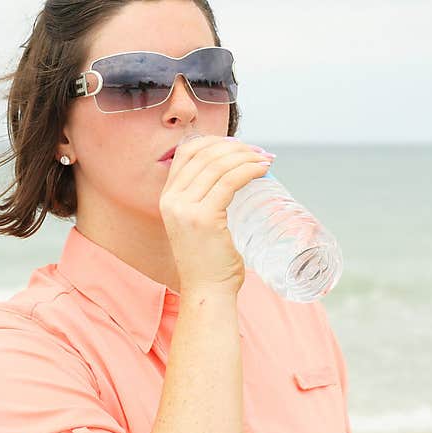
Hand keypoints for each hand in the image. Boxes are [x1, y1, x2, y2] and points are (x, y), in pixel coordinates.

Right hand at [159, 134, 273, 295]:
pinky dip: (249, 170)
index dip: (214, 142)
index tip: (238, 145)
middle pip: (204, 155)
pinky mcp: (204, 218)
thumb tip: (232, 172)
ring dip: (246, 156)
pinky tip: (262, 170)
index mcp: (167, 198)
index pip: (186, 153)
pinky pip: (230, 181)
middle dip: (236, 147)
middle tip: (258, 152)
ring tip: (264, 160)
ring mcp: (186, 209)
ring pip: (219, 165)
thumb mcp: (196, 222)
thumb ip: (204, 199)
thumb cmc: (209, 261)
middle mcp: (171, 200)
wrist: (207, 290)